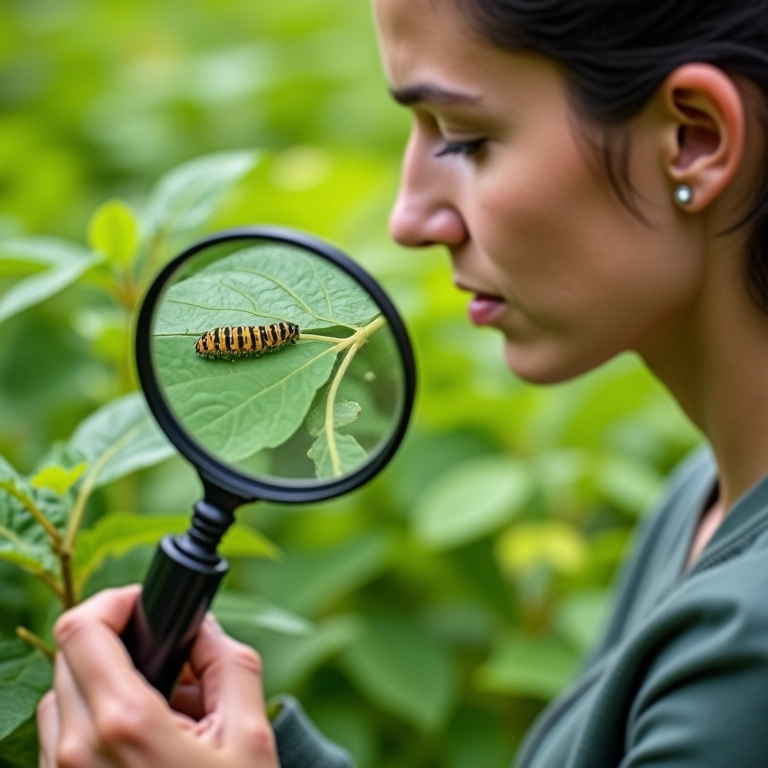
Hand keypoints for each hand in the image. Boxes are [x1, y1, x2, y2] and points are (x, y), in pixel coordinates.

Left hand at [37, 585, 278, 767]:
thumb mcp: (249, 735)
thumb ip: (229, 664)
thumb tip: (204, 628)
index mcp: (123, 722)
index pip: (81, 628)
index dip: (113, 601)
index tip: (145, 605)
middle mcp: (77, 748)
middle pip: (69, 655)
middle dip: (118, 641)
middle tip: (167, 660)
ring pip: (61, 696)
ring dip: (104, 683)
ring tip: (159, 706)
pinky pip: (61, 736)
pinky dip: (95, 720)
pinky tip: (144, 743)